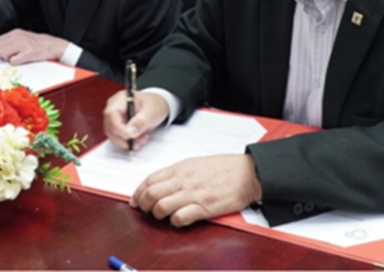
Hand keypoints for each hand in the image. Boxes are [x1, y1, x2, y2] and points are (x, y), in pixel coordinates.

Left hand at [0, 29, 67, 63]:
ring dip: (6, 59)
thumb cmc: (39, 44)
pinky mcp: (28, 53)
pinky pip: (13, 60)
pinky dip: (15, 62)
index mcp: (15, 33)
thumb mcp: (23, 38)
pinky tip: (21, 60)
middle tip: (5, 59)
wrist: (54, 45)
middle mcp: (18, 37)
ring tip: (15, 58)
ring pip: (3, 54)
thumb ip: (11, 42)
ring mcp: (23, 45)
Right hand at [103, 90, 168, 150]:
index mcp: (120, 99)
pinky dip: (128, 142)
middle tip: (139, 141)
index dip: (118, 128)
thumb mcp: (152, 112)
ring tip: (142, 140)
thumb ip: (141, 121)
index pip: (111, 114)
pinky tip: (139, 140)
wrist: (156, 107)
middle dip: (124, 138)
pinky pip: (118, 138)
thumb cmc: (154, 105)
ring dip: (127, 142)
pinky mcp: (117, 127)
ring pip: (113, 135)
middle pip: (110, 127)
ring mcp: (114, 118)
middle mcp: (114, 108)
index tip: (130, 136)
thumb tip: (129, 132)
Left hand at [131, 154, 261, 226]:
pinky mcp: (204, 208)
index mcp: (181, 168)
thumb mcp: (196, 163)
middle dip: (143, 205)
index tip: (135, 199)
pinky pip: (180, 218)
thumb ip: (178, 172)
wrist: (248, 173)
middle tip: (145, 210)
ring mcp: (193, 194)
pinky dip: (175, 221)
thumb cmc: (224, 168)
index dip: (138, 192)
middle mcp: (184, 180)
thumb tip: (160, 183)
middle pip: (151, 194)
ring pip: (161, 206)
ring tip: (162, 216)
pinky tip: (178, 220)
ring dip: (158, 214)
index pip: (150, 180)